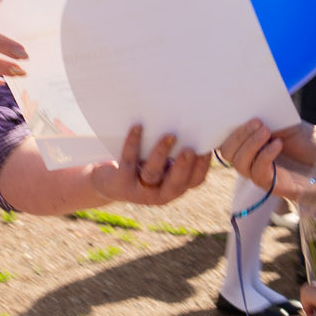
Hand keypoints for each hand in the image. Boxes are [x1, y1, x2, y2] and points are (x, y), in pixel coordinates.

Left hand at [88, 126, 210, 205]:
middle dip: (183, 166)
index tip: (207, 148)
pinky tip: (138, 127)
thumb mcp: (162, 162)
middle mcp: (160, 193)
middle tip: (190, 149)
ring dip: (161, 154)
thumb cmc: (142, 165)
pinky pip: (129, 161)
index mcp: (175, 187)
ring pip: (152, 173)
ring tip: (169, 136)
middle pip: (175, 183)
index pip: (195, 181)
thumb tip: (194, 122)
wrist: (108, 183)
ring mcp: (139, 191)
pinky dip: (133, 143)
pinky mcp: (120, 183)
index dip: (202, 166)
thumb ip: (176, 151)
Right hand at [216, 120, 315, 200]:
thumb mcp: (290, 125)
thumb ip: (271, 120)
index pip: (228, 139)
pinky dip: (265, 155)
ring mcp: (261, 173)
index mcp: (253, 143)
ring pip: (239, 163)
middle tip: (257, 123)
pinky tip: (277, 144)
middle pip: (228, 152)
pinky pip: (258, 172)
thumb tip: (252, 109)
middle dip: (239, 136)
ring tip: (267, 132)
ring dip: (250, 145)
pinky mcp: (271, 185)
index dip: (230, 129)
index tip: (244, 115)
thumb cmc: (313, 144)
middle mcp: (253, 159)